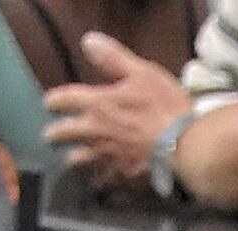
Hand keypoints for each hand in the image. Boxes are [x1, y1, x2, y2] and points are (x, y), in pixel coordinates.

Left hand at [43, 31, 190, 190]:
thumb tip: (88, 41)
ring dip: (74, 159)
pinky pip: (103, 181)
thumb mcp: (143, 74)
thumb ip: (113, 58)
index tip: (50, 104)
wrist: (187, 149)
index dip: (54, 101)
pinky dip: (99, 179)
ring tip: (73, 160)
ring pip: (78, 161)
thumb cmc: (165, 108)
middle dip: (54, 134)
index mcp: (96, 104)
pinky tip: (101, 181)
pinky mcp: (121, 177)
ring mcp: (107, 157)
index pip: (63, 100)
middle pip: (62, 134)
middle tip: (50, 136)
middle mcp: (94, 132)